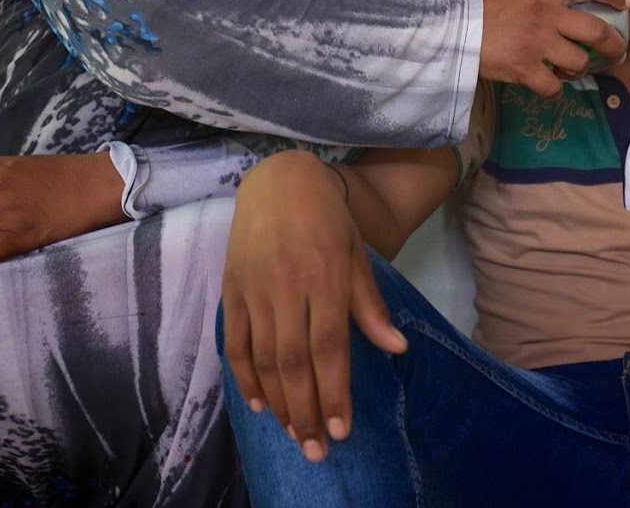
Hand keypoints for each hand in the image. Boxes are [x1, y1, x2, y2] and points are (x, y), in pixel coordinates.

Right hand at [220, 151, 406, 462]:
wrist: (279, 180)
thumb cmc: (328, 219)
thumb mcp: (357, 255)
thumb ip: (370, 305)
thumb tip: (396, 348)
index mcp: (325, 277)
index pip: (329, 347)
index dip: (333, 392)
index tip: (341, 431)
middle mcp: (288, 286)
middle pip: (294, 362)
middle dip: (306, 411)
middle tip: (316, 450)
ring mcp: (255, 288)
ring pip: (263, 358)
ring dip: (278, 402)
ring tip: (294, 433)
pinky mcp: (232, 288)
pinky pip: (235, 342)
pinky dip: (244, 377)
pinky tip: (259, 403)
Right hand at [480, 0, 628, 97]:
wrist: (455, 27)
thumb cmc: (487, 8)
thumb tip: (571, 5)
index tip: (623, 2)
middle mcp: (547, 15)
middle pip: (597, 31)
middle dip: (615, 46)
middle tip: (618, 53)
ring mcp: (537, 43)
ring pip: (579, 62)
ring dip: (580, 70)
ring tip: (571, 70)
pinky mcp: (525, 68)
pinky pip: (554, 87)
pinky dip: (555, 90)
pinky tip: (548, 85)